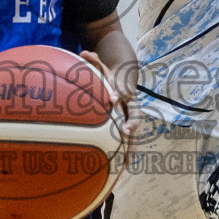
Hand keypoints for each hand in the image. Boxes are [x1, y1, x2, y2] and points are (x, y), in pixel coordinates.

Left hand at [80, 51, 138, 168]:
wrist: (126, 79)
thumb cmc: (110, 75)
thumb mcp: (103, 65)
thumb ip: (94, 59)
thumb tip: (84, 52)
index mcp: (125, 90)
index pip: (124, 91)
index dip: (119, 94)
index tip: (112, 98)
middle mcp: (131, 104)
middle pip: (134, 114)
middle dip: (131, 124)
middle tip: (126, 132)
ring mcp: (131, 116)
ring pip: (134, 132)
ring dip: (132, 145)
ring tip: (128, 161)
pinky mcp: (128, 125)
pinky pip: (129, 140)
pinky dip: (127, 152)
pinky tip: (122, 166)